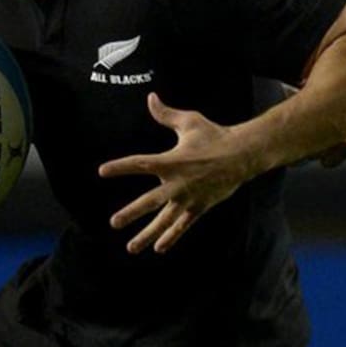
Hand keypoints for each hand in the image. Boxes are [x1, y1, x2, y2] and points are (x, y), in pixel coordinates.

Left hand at [99, 93, 254, 253]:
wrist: (242, 155)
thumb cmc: (215, 136)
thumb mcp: (190, 122)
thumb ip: (166, 115)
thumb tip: (150, 98)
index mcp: (172, 161)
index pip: (140, 164)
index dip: (121, 167)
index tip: (102, 171)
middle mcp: (177, 183)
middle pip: (149, 201)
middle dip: (131, 213)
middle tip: (114, 222)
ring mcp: (188, 198)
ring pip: (164, 220)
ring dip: (147, 234)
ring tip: (131, 248)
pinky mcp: (199, 207)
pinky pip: (182, 225)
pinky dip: (171, 237)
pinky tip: (159, 248)